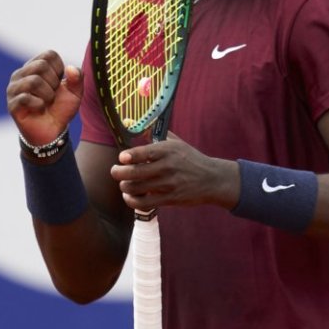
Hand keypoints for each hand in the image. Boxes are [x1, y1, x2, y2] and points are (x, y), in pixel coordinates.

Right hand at [6, 50, 82, 144]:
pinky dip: (39, 105)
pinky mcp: (11, 104)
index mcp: (35, 66)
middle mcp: (21, 74)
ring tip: (46, 102)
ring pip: (33, 81)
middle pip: (40, 65)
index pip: (49, 55)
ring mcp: (13, 88)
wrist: (53, 130)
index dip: (60, 69)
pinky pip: (26, 98)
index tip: (58, 83)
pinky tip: (39, 108)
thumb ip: (77, 78)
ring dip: (48, 94)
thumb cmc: (61, 108)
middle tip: (52, 94)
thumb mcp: (75, 92)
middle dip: (54, 82)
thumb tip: (70, 68)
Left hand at [110, 132, 238, 211]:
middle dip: (117, 172)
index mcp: (168, 150)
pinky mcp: (168, 199)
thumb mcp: (177, 144)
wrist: (211, 180)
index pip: (142, 153)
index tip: (122, 158)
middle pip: (132, 172)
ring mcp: (167, 184)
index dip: (127, 156)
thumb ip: (157, 136)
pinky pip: (142, 203)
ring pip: (134, 188)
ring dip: (124, 187)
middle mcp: (166, 167)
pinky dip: (131, 200)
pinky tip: (130, 196)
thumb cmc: (191, 160)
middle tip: (116, 171)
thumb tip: (134, 124)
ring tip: (124, 184)